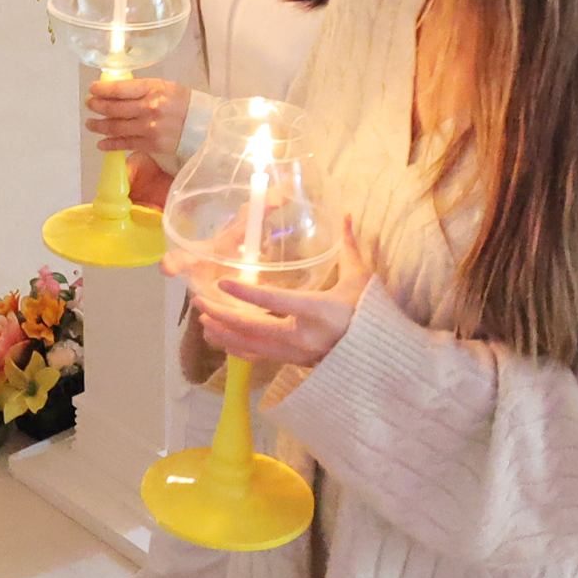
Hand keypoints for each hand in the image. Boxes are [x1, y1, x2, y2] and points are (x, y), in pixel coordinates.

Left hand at [85, 75, 186, 157]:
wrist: (201, 124)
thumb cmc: (180, 101)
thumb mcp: (161, 86)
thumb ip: (138, 89)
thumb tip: (113, 91)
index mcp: (151, 89)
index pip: (119, 89)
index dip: (101, 89)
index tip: (92, 89)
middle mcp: (148, 108)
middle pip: (113, 108)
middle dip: (96, 106)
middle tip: (89, 104)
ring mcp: (148, 128)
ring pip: (115, 127)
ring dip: (98, 126)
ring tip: (90, 124)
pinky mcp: (151, 145)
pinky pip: (125, 144)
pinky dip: (110, 144)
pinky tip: (101, 143)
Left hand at [200, 223, 372, 367]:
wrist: (379, 359)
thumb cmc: (369, 316)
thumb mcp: (361, 280)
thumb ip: (349, 248)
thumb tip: (346, 215)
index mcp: (318, 312)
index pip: (276, 302)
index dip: (247, 294)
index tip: (223, 283)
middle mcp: (303, 336)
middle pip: (254, 328)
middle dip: (223, 315)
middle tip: (199, 302)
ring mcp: (296, 354)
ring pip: (252, 346)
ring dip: (225, 333)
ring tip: (202, 320)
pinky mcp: (293, 362)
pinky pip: (259, 357)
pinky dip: (237, 348)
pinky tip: (221, 339)